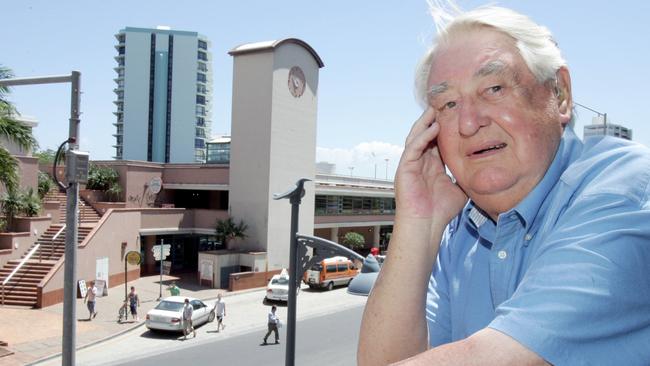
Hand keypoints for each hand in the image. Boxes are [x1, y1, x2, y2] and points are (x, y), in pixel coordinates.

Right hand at [395, 108, 466, 222]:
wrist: (426, 226)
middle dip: (433, 120)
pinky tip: (433, 127)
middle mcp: (420, 162)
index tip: (455, 115)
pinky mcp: (405, 168)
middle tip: (443, 104)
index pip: (437, 141)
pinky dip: (423, 136)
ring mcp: (411, 164)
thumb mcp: (459, 189)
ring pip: (416, 137)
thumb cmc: (440, 211)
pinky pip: (413, 147)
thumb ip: (465, 176)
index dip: (444, 128)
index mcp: (431, 166)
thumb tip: (481, 169)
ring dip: (425, 122)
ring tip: (434, 109)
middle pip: (425, 135)